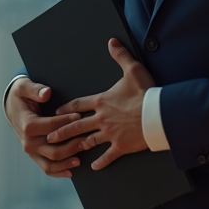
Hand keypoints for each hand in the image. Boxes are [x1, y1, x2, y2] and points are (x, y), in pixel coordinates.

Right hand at [5, 77, 86, 178]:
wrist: (12, 109)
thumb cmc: (21, 97)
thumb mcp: (24, 87)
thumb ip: (35, 89)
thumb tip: (47, 93)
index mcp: (27, 125)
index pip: (51, 126)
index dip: (66, 122)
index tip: (80, 116)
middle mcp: (28, 142)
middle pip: (54, 149)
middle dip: (73, 144)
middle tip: (88, 137)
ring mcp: (31, 151)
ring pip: (52, 162)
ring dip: (69, 160)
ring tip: (82, 154)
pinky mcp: (34, 156)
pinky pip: (47, 168)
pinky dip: (59, 172)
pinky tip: (71, 170)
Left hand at [48, 38, 154, 169]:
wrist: (158, 113)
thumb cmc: (146, 92)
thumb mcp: (133, 70)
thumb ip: (120, 56)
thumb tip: (112, 41)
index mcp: (102, 101)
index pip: (78, 105)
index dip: (67, 108)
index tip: (56, 113)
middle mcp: (102, 118)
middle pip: (76, 125)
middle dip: (62, 130)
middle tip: (49, 136)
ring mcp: (110, 134)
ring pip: (88, 141)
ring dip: (76, 145)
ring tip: (65, 150)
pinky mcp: (121, 146)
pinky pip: (107, 156)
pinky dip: (100, 162)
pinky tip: (93, 167)